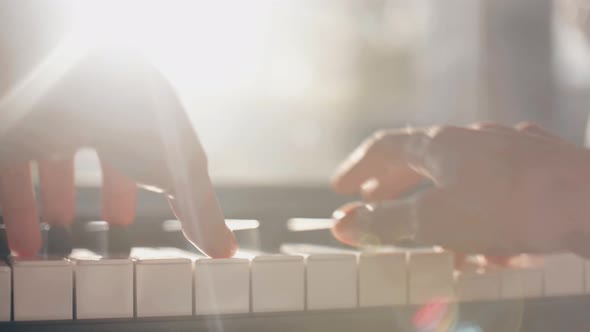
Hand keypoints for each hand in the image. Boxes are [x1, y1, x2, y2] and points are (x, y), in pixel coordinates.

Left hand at [0, 50, 236, 257]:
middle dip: (111, 189)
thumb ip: (201, 211)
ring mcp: (57, 121)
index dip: (155, 181)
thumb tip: (227, 250)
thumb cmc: (135, 116)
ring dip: (57, 201)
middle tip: (114, 219)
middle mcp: (102, 113)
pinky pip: (15, 177)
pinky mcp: (18, 134)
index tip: (161, 203)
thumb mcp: (181, 170)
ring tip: (60, 227)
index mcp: (147, 114)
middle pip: (106, 154)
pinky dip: (19, 214)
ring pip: (57, 165)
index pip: (154, 149)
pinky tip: (25, 245)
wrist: (69, 81)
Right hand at [331, 122, 589, 256]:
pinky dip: (481, 216)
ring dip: (441, 209)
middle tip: (374, 203)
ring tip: (437, 243)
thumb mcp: (435, 220)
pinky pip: (495, 191)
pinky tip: (492, 245)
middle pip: (420, 160)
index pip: (384, 146)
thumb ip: (386, 221)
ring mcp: (507, 149)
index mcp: (441, 144)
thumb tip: (342, 223)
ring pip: (460, 179)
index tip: (341, 188)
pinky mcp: (537, 167)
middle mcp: (472, 139)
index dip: (358, 167)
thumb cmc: (509, 207)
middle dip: (394, 187)